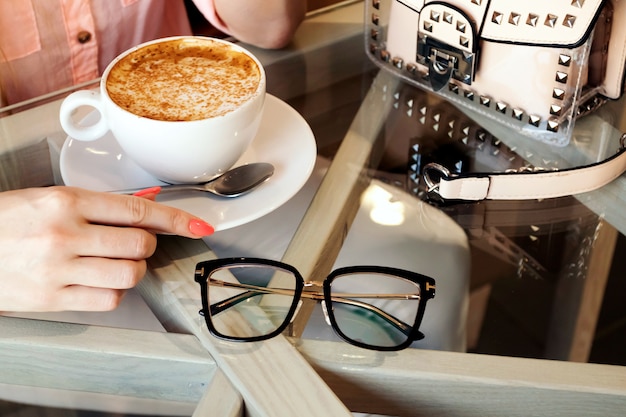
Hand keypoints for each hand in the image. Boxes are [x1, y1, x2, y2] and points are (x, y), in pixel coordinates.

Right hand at [0, 186, 213, 311]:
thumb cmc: (4, 222)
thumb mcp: (49, 199)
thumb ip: (101, 204)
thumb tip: (149, 202)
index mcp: (65, 201)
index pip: (138, 210)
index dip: (176, 219)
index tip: (197, 225)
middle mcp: (64, 234)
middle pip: (140, 245)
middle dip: (144, 246)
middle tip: (130, 244)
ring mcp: (58, 269)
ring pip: (130, 275)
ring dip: (132, 269)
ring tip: (113, 263)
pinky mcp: (52, 299)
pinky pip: (108, 300)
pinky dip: (113, 293)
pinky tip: (97, 282)